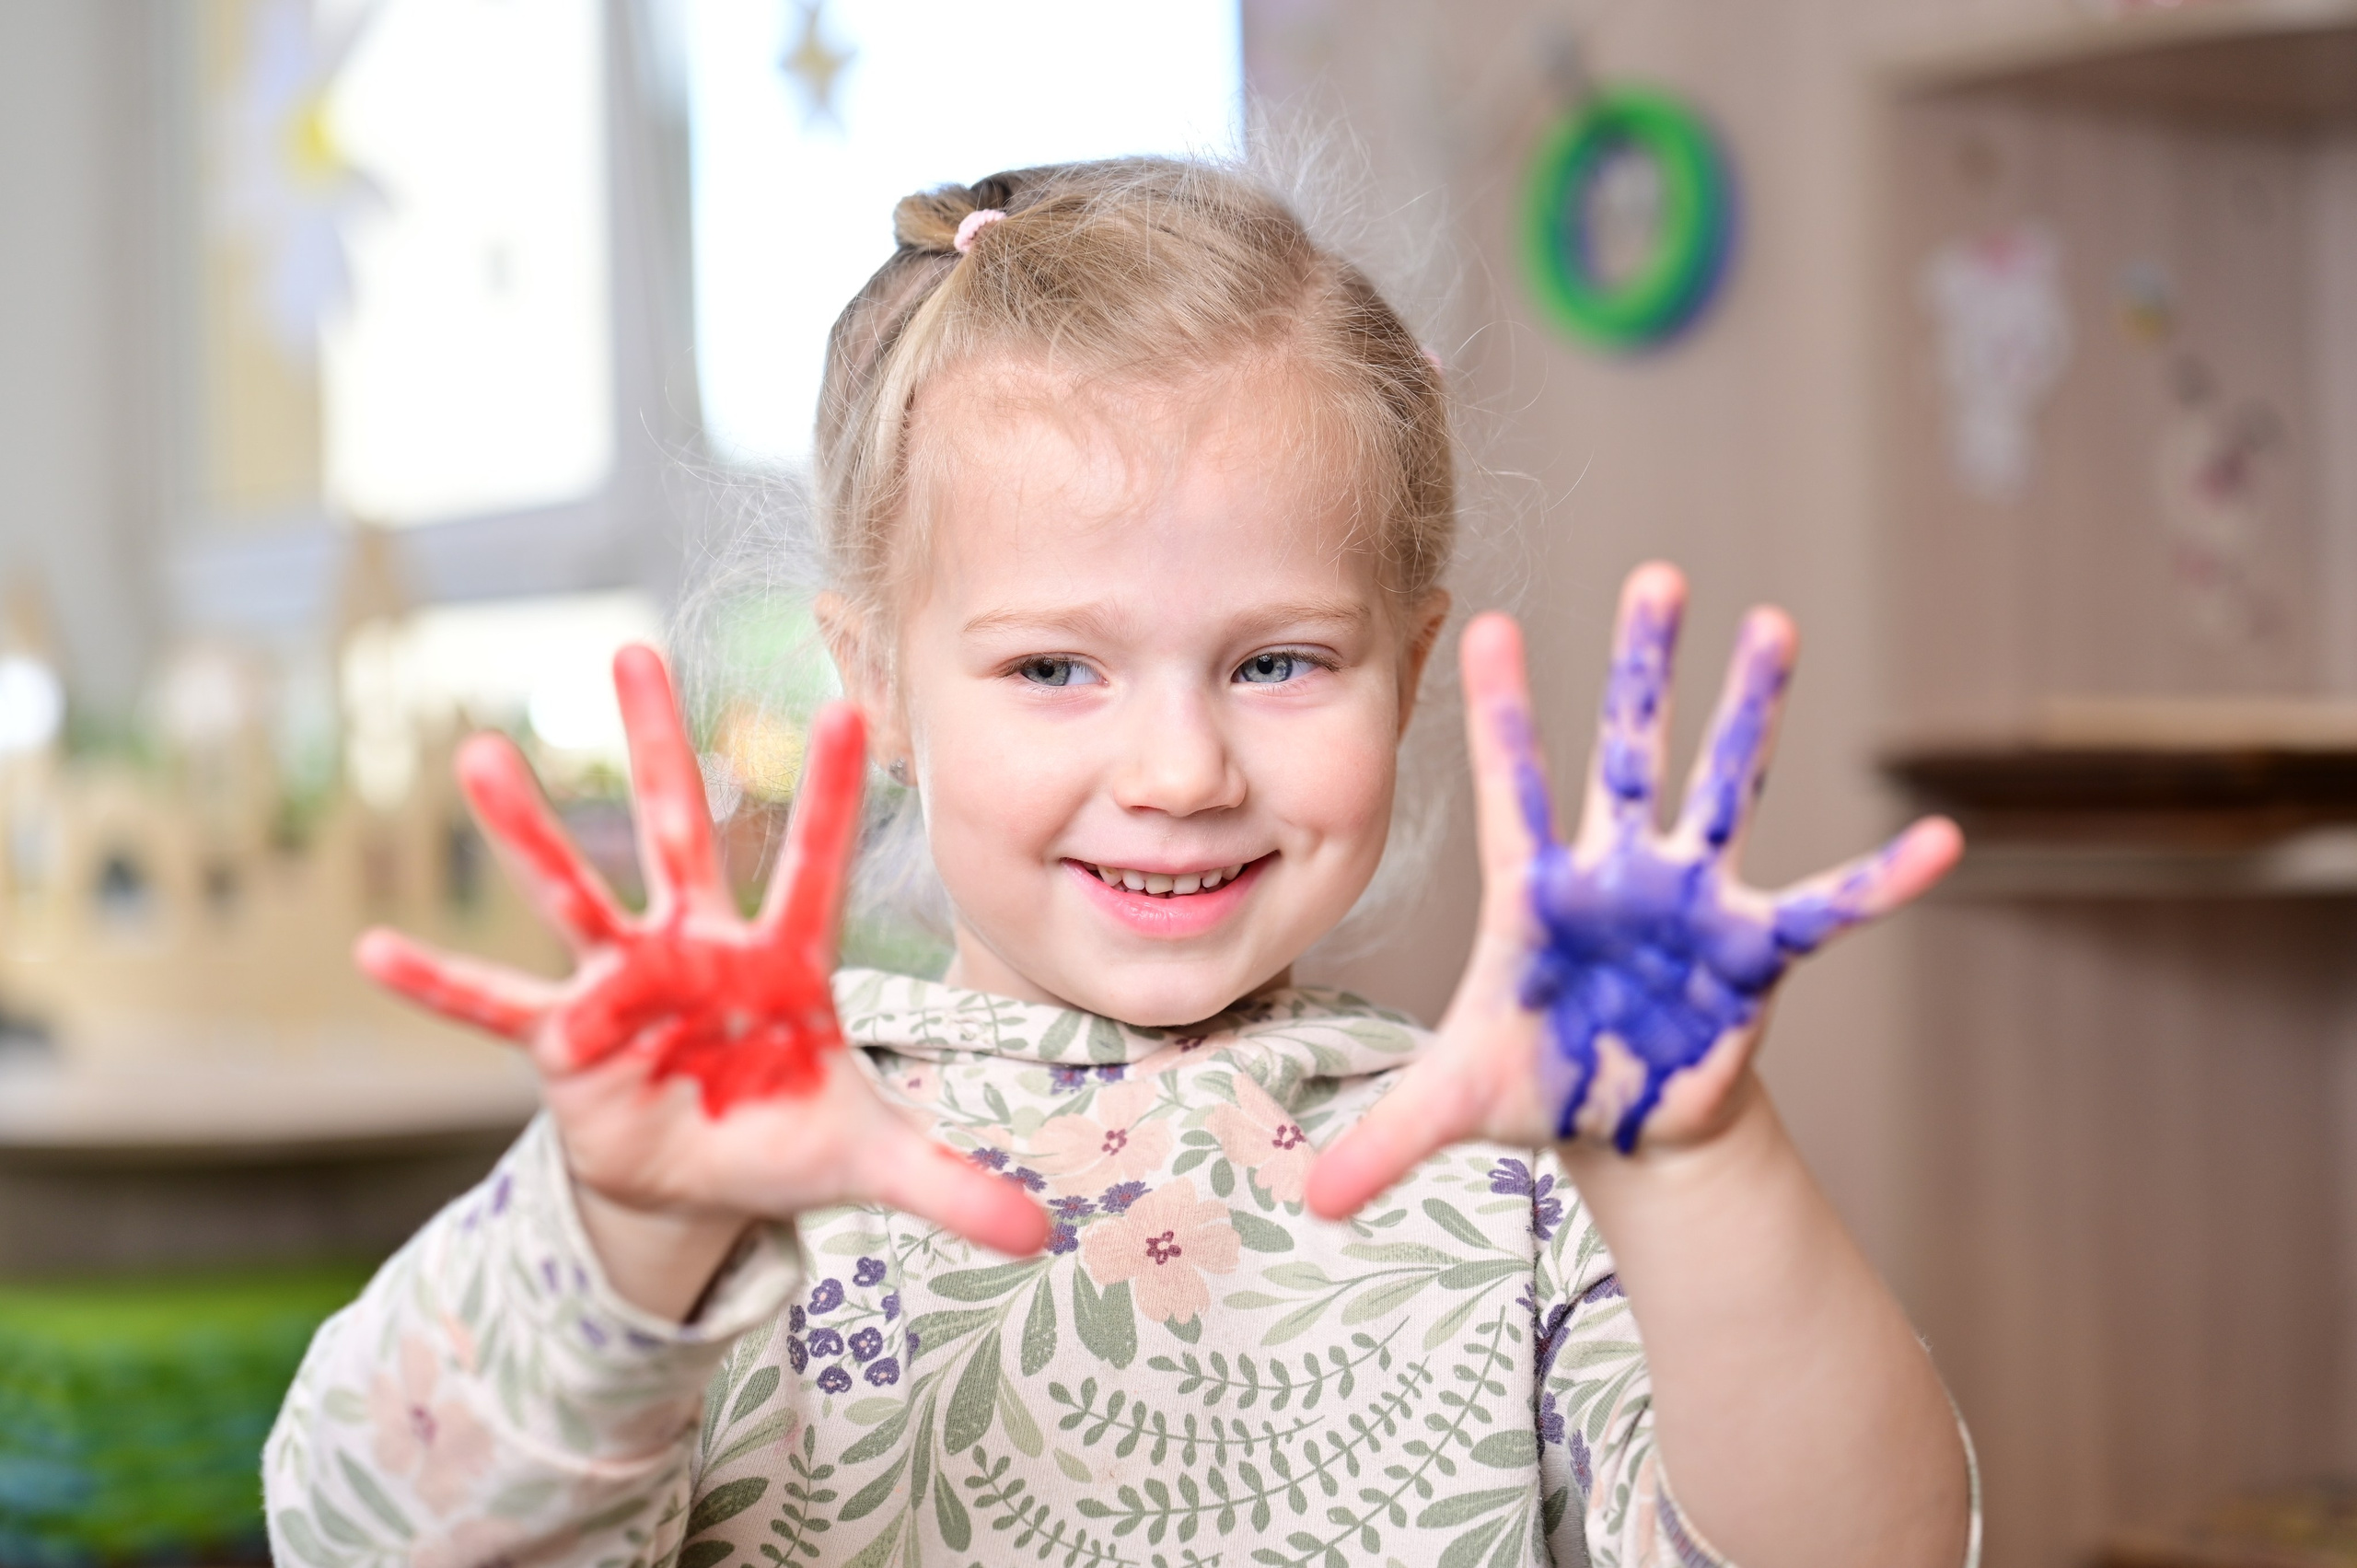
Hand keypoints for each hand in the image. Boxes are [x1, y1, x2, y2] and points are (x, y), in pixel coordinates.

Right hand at [358, 646, 1048, 1267]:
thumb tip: (1048, 1235)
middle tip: (631, 649)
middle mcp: (701, 950)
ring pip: (577, 894)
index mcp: (785, 963)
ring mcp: (627, 987)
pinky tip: (374, 951)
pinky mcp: (568, 1042)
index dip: (829, 798)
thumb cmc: (789, 1137)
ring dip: (531, 831)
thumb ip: (951, 1184)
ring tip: (481, 755)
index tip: (851, 707)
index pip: (814, 868)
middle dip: (660, 747)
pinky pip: (497, 1008)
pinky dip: (441, 987)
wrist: (705, 1179)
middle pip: (683, 834)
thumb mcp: (872, 1162)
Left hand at [1309, 564, 1960, 1215]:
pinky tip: (1942, 842)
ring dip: (1751, 713)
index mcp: (1535, 891)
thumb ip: (1387, 1138)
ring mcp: (1691, 901)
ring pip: (1725, 788)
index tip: (1481, 619)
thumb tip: (1312, 1203)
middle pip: (1629, 753)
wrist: (1618, 1114)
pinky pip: (1828, 909)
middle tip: (1658, 577)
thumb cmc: (1534, 1079)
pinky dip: (1883, 882)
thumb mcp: (1457, 1104)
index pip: (1511, 787)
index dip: (1500, 711)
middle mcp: (1617, 872)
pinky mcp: (1754, 952)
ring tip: (1774, 625)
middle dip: (1643, 669)